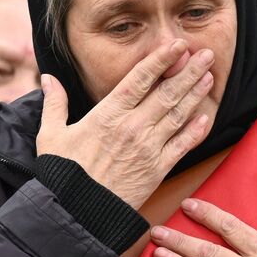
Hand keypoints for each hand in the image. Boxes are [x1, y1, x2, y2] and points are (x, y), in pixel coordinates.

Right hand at [35, 39, 213, 209]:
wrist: (76, 212)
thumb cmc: (62, 174)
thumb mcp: (51, 134)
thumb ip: (54, 103)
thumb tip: (48, 78)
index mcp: (108, 114)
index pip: (140, 79)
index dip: (161, 59)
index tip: (177, 45)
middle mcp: (132, 127)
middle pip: (166, 92)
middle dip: (188, 71)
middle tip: (206, 54)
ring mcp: (148, 148)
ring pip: (178, 114)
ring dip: (195, 94)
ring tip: (209, 76)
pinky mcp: (157, 170)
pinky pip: (182, 145)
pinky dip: (195, 131)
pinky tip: (205, 116)